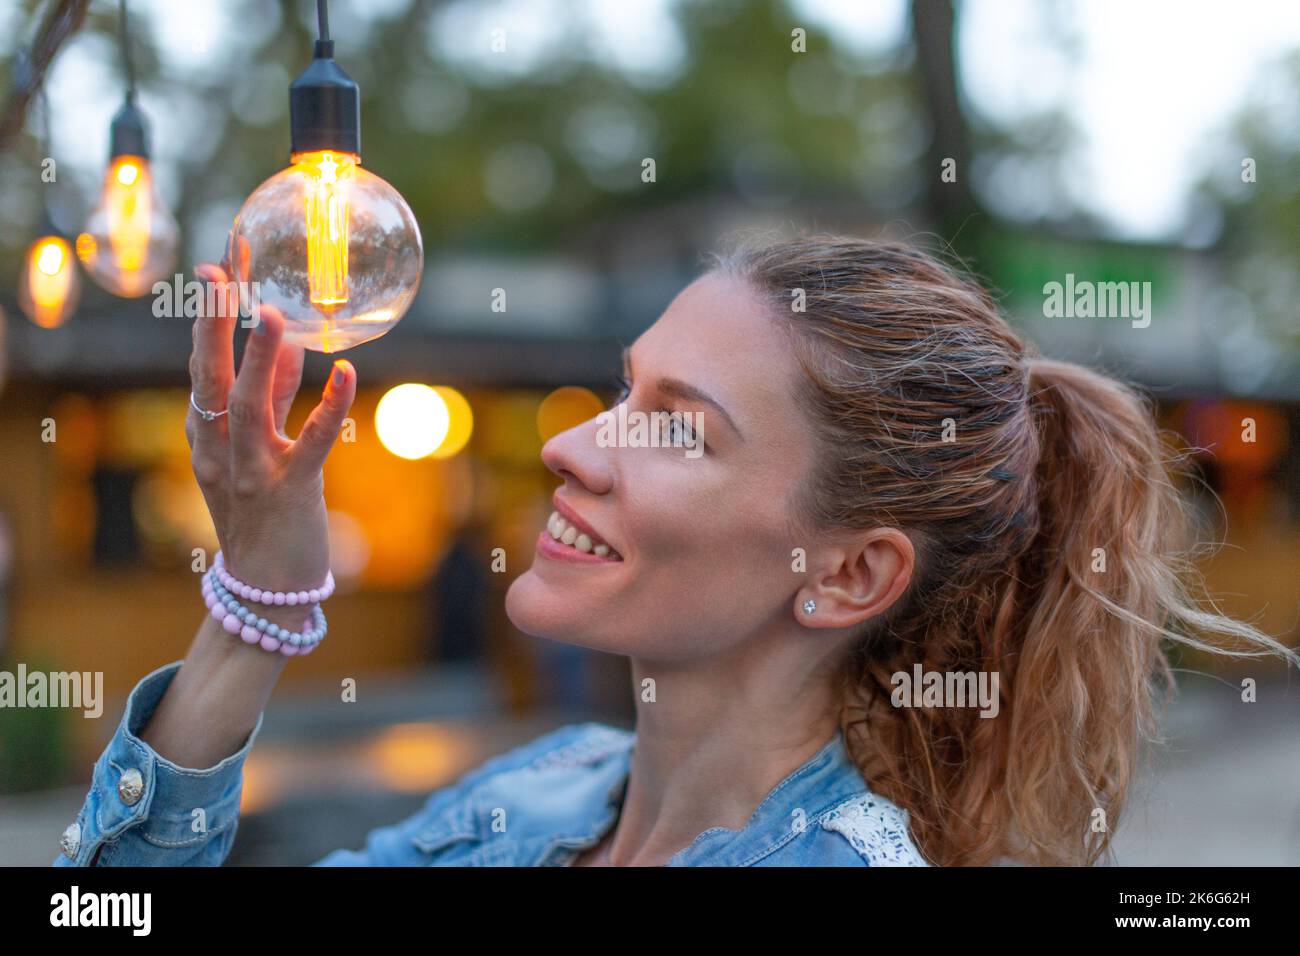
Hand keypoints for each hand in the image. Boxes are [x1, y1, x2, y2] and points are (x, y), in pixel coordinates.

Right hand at [185, 260, 355, 609]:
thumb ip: (274, 396)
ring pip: (249, 407)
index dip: (209, 317)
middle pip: (209, 379)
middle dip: (212, 325)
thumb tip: (288, 342)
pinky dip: (329, 408)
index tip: (217, 266)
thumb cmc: (265, 513)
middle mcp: (219, 451)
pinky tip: (347, 374)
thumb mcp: (259, 449)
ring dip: (259, 360)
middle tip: (218, 272)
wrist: (267, 589)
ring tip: (272, 313)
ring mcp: (251, 473)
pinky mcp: (291, 492)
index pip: (202, 367)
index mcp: (206, 437)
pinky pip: (310, 444)